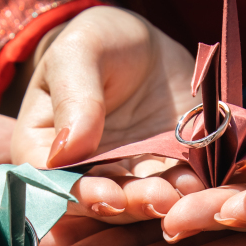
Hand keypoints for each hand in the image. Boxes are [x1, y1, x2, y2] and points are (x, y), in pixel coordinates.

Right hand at [11, 6, 200, 222]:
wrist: (149, 46)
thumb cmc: (100, 41)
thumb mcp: (80, 52)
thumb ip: (73, 97)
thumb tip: (64, 154)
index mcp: (42, 146)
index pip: (54, 182)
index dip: (80, 195)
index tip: (108, 197)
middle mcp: (80, 172)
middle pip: (99, 200)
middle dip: (129, 204)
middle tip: (157, 199)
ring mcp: (124, 176)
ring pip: (138, 201)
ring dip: (162, 203)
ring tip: (184, 191)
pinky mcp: (161, 173)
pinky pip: (173, 188)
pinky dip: (187, 190)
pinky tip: (202, 183)